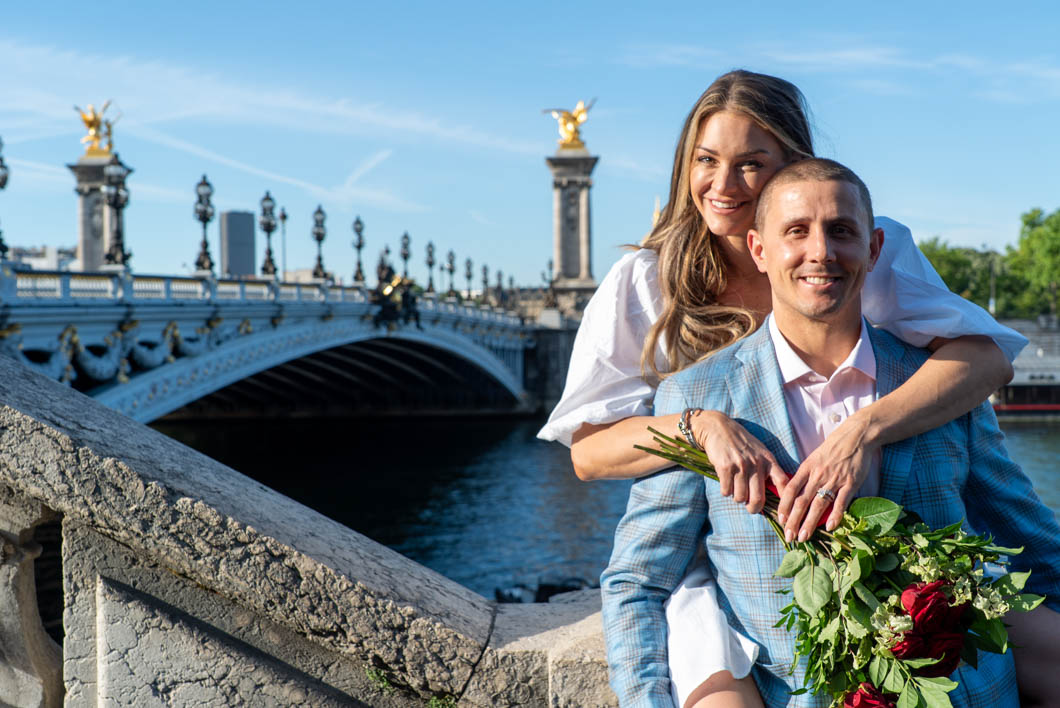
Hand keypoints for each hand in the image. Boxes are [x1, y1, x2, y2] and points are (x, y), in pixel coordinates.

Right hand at [689, 410, 788, 514]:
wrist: (719, 428)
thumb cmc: (742, 443)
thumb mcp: (760, 452)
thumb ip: (768, 469)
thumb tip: (774, 494)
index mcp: (769, 460)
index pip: (783, 483)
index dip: (784, 501)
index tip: (782, 513)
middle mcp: (756, 464)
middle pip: (758, 499)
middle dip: (753, 508)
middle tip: (750, 508)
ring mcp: (740, 466)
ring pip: (740, 497)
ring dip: (737, 497)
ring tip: (735, 488)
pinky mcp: (725, 467)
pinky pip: (726, 491)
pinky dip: (725, 491)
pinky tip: (726, 482)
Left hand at [777, 412, 877, 542]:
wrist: (856, 436)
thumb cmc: (833, 448)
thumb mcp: (813, 458)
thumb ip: (805, 475)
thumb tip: (793, 492)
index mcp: (806, 468)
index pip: (790, 489)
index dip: (784, 506)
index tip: (780, 520)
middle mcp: (817, 475)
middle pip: (801, 501)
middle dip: (793, 521)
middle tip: (788, 537)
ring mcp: (834, 480)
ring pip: (818, 505)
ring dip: (810, 523)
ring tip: (803, 537)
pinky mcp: (851, 483)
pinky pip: (841, 501)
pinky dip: (835, 515)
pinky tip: (830, 527)